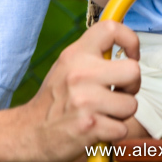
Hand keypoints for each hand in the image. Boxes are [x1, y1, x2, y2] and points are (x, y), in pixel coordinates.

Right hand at [19, 20, 140, 161]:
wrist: (28, 133)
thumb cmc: (53, 101)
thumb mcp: (66, 66)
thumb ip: (91, 55)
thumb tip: (124, 47)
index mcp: (76, 54)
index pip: (112, 28)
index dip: (131, 41)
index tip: (132, 56)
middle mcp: (81, 73)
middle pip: (133, 71)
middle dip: (131, 86)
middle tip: (118, 93)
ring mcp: (86, 100)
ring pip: (131, 104)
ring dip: (121, 113)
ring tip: (102, 113)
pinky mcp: (90, 126)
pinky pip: (122, 128)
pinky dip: (113, 133)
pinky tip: (97, 129)